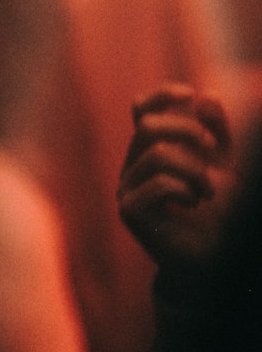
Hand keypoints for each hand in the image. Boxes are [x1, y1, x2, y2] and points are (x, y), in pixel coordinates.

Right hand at [117, 82, 238, 268]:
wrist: (212, 257)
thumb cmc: (218, 211)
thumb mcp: (225, 165)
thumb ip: (218, 133)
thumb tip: (207, 97)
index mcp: (149, 150)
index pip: (141, 110)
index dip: (161, 96)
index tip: (189, 93)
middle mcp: (132, 165)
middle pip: (148, 127)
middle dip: (186, 130)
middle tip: (212, 148)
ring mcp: (126, 188)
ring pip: (159, 155)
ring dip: (195, 169)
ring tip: (209, 191)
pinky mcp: (130, 211)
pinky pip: (159, 184)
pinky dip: (186, 189)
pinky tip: (193, 203)